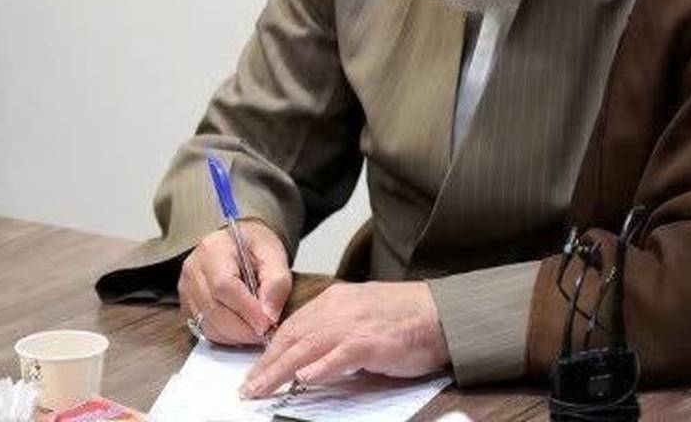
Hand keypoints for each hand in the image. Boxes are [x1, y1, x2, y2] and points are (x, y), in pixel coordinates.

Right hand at [178, 219, 291, 344]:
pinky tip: (244, 327)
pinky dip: (227, 335)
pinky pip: (205, 330)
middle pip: (214, 310)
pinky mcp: (187, 305)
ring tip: (258, 329)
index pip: (224, 286)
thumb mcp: (274, 253)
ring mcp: (187, 289)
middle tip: (268, 332)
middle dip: (244, 328)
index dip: (246, 309)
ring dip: (236, 335)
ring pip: (208, 325)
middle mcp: (193, 270)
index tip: (267, 323)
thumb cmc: (256, 245)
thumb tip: (269, 315)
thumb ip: (277, 281)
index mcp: (213, 249)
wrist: (242, 243)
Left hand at [239, 281, 449, 398]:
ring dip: (281, 370)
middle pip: (294, 337)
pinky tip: (304, 379)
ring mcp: (356, 323)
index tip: (255, 372)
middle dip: (267, 364)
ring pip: (308, 346)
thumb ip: (335, 330)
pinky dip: (321, 367)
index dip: (271, 351)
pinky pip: (341, 355)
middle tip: (248, 388)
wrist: (442, 313)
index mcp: (336, 300)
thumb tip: (308, 355)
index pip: (293, 326)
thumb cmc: (405, 318)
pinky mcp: (373, 341)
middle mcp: (341, 308)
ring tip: (262, 389)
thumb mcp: (362, 314)